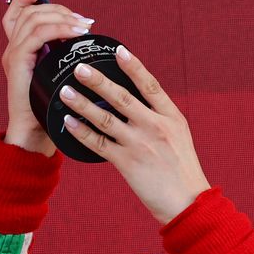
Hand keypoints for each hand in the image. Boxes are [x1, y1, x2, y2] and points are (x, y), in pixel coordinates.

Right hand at [0, 0, 95, 154]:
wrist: (35, 133)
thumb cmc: (52, 108)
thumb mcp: (57, 77)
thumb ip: (61, 57)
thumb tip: (82, 37)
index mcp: (19, 49)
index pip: (15, 13)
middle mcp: (12, 48)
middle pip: (29, 12)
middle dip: (58, 9)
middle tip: (83, 20)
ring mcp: (13, 55)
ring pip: (33, 20)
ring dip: (62, 17)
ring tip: (84, 26)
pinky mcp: (17, 63)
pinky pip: (36, 35)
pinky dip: (57, 29)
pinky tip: (75, 32)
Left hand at [59, 48, 211, 222]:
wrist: (189, 203)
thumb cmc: (183, 170)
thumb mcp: (179, 136)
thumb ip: (159, 117)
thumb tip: (136, 99)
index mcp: (171, 118)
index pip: (150, 86)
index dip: (134, 67)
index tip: (118, 50)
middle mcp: (155, 127)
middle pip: (122, 97)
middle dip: (98, 81)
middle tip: (79, 67)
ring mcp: (140, 145)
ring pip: (105, 118)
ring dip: (82, 104)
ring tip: (65, 91)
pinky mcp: (128, 163)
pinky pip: (99, 144)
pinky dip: (82, 132)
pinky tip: (68, 122)